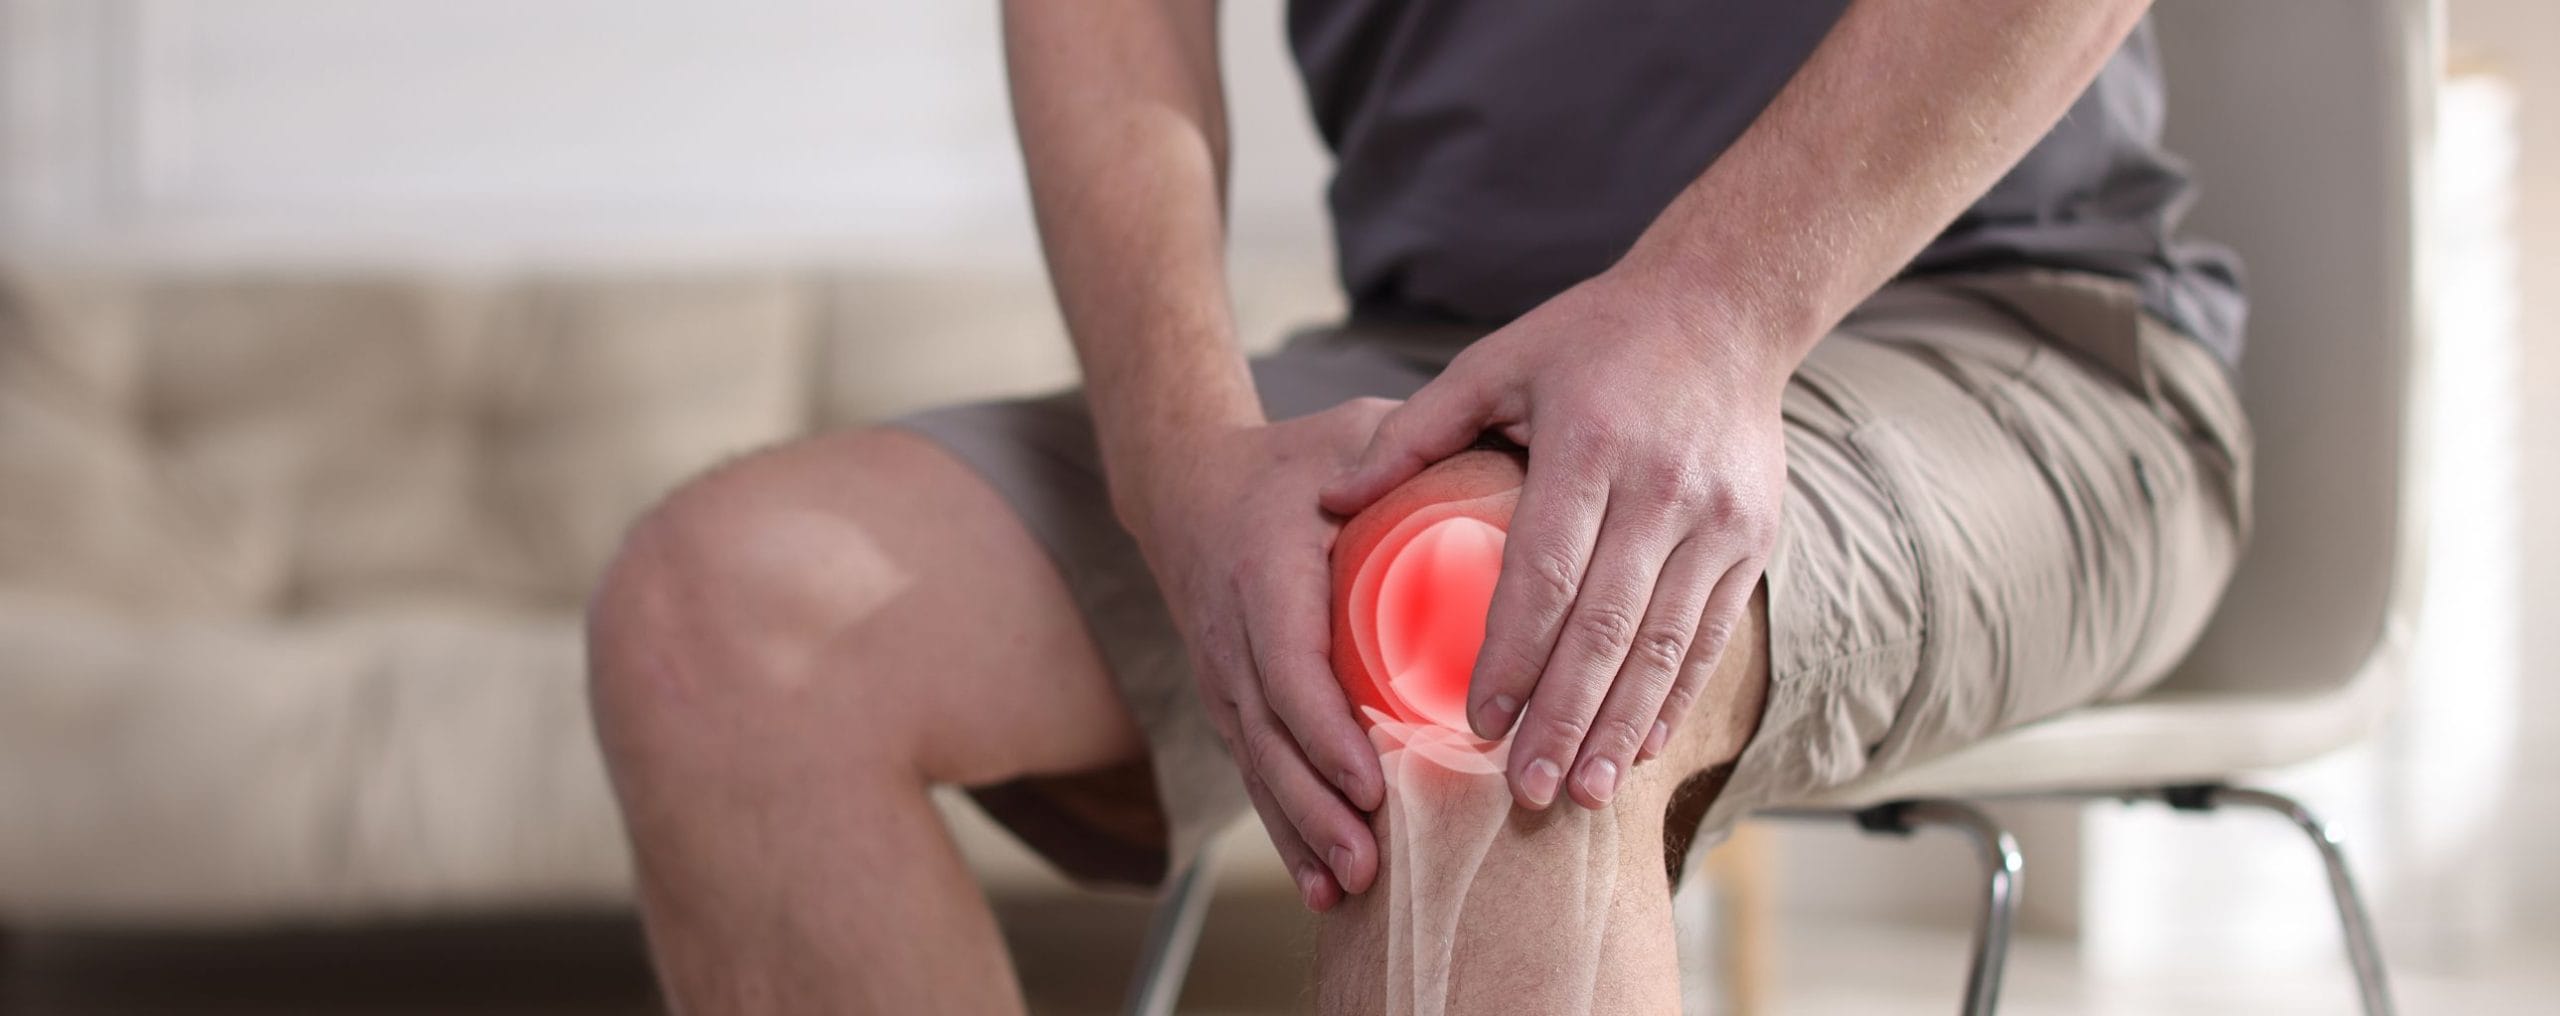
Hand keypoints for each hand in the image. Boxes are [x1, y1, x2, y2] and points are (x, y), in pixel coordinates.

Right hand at [1127, 399, 1399, 910]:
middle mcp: (1232, 635)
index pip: (1288, 667)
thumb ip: (1415, 449)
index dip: (1324, 732)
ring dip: (1302, 834)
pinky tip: (1324, 887)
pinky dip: (1287, 830)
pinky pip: (1256, 772)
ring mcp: (1225, 676)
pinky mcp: (1232, 703)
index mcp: (1263, 574)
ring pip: (1259, 767)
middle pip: (1269, 738)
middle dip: (1317, 808)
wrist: (1188, 484)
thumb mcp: (1350, 434)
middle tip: (1371, 861)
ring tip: (1353, 888)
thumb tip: (1507, 454)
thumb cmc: (1292, 461)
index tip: (1369, 780)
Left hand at [1321, 270, 1790, 811]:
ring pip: (1667, 645)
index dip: (1513, 655)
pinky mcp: (1754, 538)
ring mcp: (1718, 519)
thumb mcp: (1498, 360)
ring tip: (1584, 792)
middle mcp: (1662, 487)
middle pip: (1608, 626)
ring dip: (1623, 726)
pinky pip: (1712, 635)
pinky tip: (1641, 746)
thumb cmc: (1593, 336)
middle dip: (1566, 718)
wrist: (1726, 306)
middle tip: (1528, 790)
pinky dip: (1677, 697)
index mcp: (1589, 443)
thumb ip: (1416, 429)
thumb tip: (1331, 497)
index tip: (1479, 722)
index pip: (1545, 571)